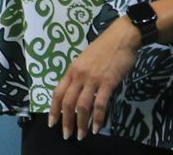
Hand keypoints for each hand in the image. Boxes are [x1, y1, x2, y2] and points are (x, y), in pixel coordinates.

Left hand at [49, 16, 139, 140]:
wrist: (121, 38)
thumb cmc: (104, 48)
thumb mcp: (84, 60)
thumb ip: (79, 75)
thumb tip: (75, 94)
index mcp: (72, 70)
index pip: (58, 92)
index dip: (53, 109)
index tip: (51, 123)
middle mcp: (79, 75)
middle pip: (68, 102)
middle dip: (65, 121)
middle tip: (66, 135)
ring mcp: (93, 79)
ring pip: (82, 106)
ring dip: (80, 123)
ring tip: (80, 135)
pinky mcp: (107, 82)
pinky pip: (100, 104)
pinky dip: (97, 118)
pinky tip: (96, 128)